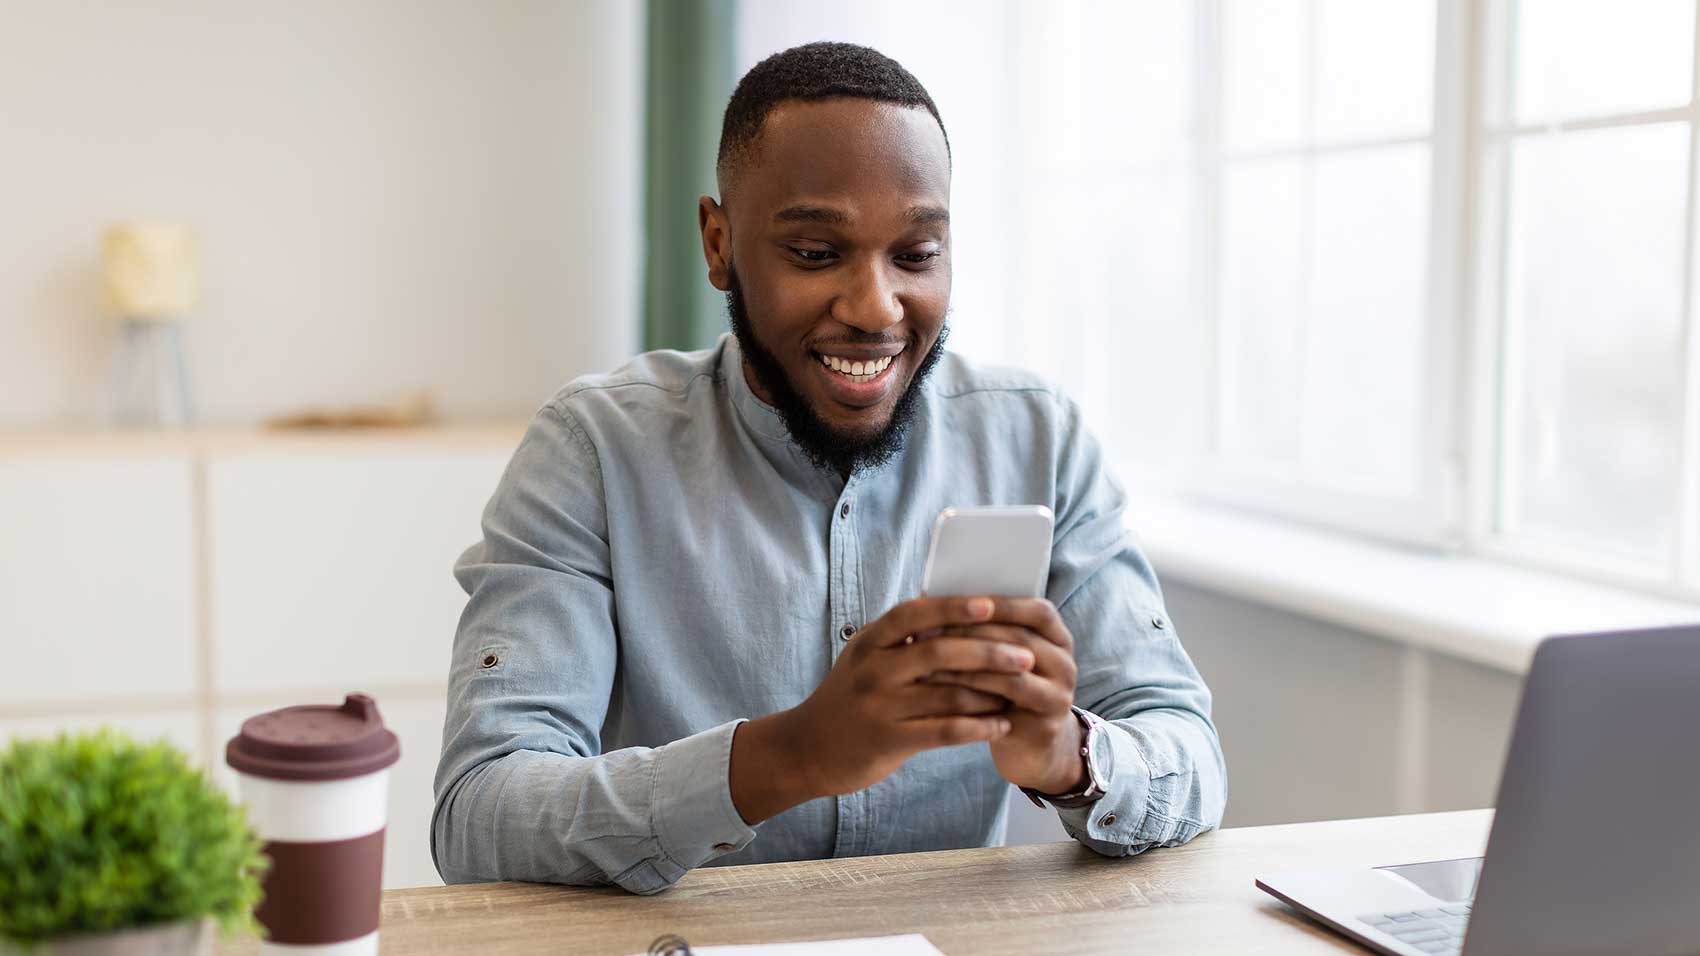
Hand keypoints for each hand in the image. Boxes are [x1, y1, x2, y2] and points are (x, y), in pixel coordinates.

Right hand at [747, 596, 1036, 813]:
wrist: (807, 748)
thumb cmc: (849, 697)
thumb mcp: (865, 657)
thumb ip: (901, 637)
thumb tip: (955, 607)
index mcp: (869, 641)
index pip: (914, 614)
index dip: (953, 607)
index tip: (991, 602)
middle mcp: (873, 670)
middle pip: (939, 652)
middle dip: (988, 651)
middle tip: (1025, 654)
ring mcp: (880, 706)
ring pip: (948, 694)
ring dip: (991, 692)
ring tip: (1021, 689)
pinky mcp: (890, 740)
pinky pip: (945, 731)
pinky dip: (979, 727)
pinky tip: (1002, 724)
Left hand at [918, 597, 1085, 794]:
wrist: (1028, 747)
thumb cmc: (1004, 691)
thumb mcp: (1001, 657)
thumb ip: (984, 629)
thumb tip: (934, 599)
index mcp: (1058, 638)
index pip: (1040, 611)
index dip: (1004, 605)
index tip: (965, 600)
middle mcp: (1065, 665)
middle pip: (1022, 640)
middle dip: (974, 632)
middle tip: (933, 630)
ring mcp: (1059, 697)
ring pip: (1013, 673)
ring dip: (969, 663)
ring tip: (931, 659)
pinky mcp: (1045, 726)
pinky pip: (1006, 704)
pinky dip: (973, 690)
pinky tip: (943, 687)